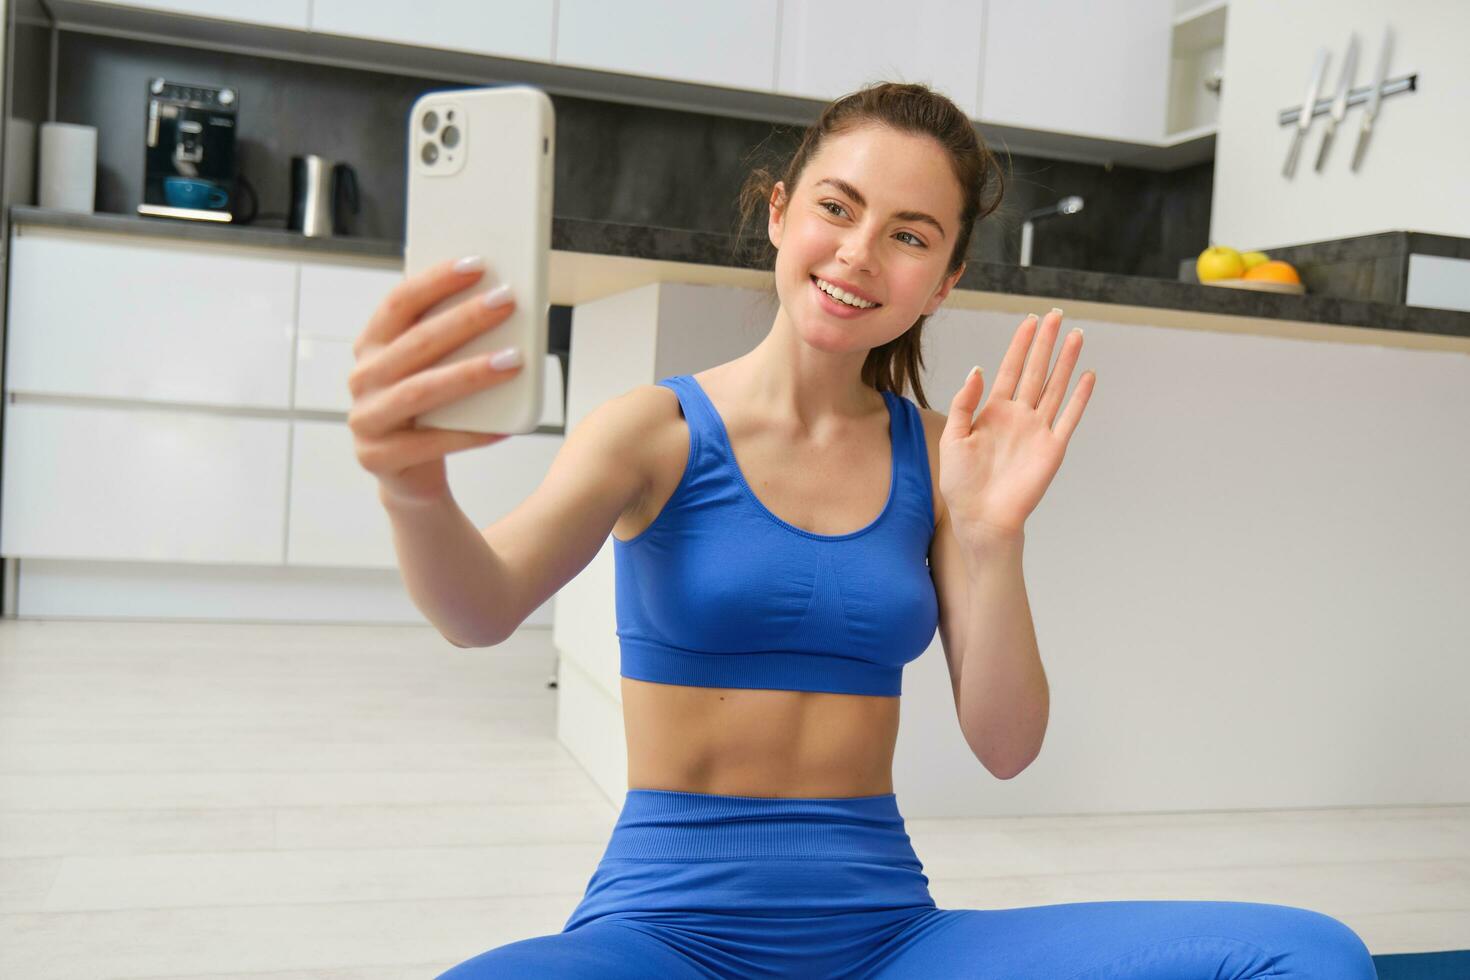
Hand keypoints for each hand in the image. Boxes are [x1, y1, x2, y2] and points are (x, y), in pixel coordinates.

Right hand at [346, 256, 520, 508]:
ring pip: (421, 390)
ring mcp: (365, 420)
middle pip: (416, 343)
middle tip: (506, 302)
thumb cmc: (429, 412)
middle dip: (465, 319)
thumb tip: (499, 300)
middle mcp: (362, 379)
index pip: (398, 303)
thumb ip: (448, 339)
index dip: (435, 281)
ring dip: (471, 373)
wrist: (409, 475)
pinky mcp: (378, 458)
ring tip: (514, 361)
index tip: (477, 265)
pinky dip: (471, 434)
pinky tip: (504, 427)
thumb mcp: (431, 370)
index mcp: (371, 347)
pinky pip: (431, 443)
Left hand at [940, 309, 1095, 540]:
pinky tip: (1088, 376)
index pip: (1010, 369)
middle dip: (1045, 342)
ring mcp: (1038, 430)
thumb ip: (964, 403)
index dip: (1019, 344)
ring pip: (1055, 387)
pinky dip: (1079, 397)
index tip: (1029, 320)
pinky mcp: (1052, 448)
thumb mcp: (953, 437)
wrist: (980, 517)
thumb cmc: (961, 482)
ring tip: (1076, 335)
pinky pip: (1069, 418)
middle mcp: (1019, 416)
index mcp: (993, 411)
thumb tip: (978, 370)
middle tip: (1056, 314)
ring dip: (1066, 362)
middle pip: (1036, 370)